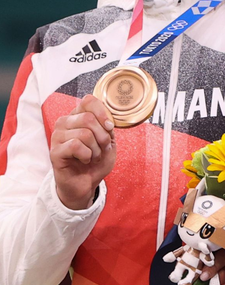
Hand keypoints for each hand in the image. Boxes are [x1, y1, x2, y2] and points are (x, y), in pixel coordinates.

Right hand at [49, 95, 115, 209]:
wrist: (87, 182)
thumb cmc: (96, 160)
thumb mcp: (108, 140)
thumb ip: (107, 127)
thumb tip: (107, 121)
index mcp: (77, 116)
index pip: (88, 101)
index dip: (103, 112)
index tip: (110, 127)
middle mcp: (65, 123)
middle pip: (88, 118)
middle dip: (103, 135)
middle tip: (103, 148)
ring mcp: (57, 136)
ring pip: (84, 133)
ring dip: (96, 148)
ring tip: (94, 156)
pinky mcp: (54, 151)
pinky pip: (76, 146)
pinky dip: (87, 155)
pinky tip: (85, 160)